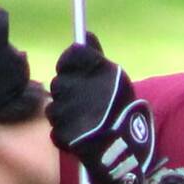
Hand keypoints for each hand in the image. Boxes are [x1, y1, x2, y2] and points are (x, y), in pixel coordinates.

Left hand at [47, 33, 161, 183]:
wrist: (129, 150)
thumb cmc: (124, 112)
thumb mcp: (116, 79)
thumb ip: (97, 57)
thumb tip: (85, 34)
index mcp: (95, 70)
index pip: (70, 56)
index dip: (72, 66)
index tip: (79, 77)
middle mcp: (78, 87)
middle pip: (58, 83)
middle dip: (68, 94)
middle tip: (85, 106)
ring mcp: (68, 111)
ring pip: (54, 108)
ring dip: (65, 115)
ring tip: (85, 124)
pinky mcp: (63, 133)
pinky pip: (56, 131)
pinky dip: (66, 135)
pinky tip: (82, 137)